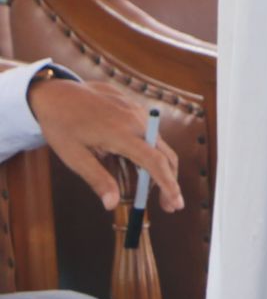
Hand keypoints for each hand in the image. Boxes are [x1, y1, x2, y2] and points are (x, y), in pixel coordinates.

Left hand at [26, 77, 183, 212]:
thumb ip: (97, 179)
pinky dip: (152, 153)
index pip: (155, 162)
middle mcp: (137, 122)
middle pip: (166, 155)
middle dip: (171, 182)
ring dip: (161, 168)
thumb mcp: (74, 157)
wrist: (58, 93)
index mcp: (122, 134)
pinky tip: (138, 165)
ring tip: (151, 189)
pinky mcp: (136, 110)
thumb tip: (111, 205)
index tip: (176, 203)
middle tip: (168, 206)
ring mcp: (139, 113)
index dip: (169, 184)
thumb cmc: (62, 126)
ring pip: (160, 145)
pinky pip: (151, 134)